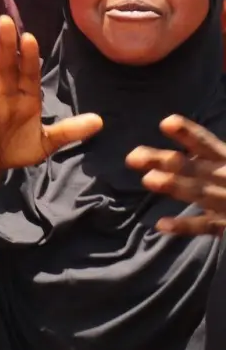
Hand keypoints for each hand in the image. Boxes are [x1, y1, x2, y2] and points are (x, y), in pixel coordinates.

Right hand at [0, 17, 101, 178]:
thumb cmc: (18, 147)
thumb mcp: (47, 142)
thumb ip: (69, 131)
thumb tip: (100, 121)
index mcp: (25, 100)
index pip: (28, 74)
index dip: (29, 58)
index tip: (29, 37)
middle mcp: (5, 98)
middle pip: (5, 69)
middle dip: (6, 47)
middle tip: (5, 21)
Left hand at [128, 115, 225, 234]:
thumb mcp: (225, 160)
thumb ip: (209, 150)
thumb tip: (173, 131)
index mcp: (225, 158)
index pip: (204, 143)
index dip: (187, 133)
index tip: (166, 123)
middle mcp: (223, 177)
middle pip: (190, 166)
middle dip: (164, 161)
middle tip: (132, 158)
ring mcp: (224, 202)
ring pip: (197, 192)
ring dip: (174, 186)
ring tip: (148, 180)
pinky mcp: (224, 224)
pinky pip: (204, 225)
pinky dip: (184, 226)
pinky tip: (161, 224)